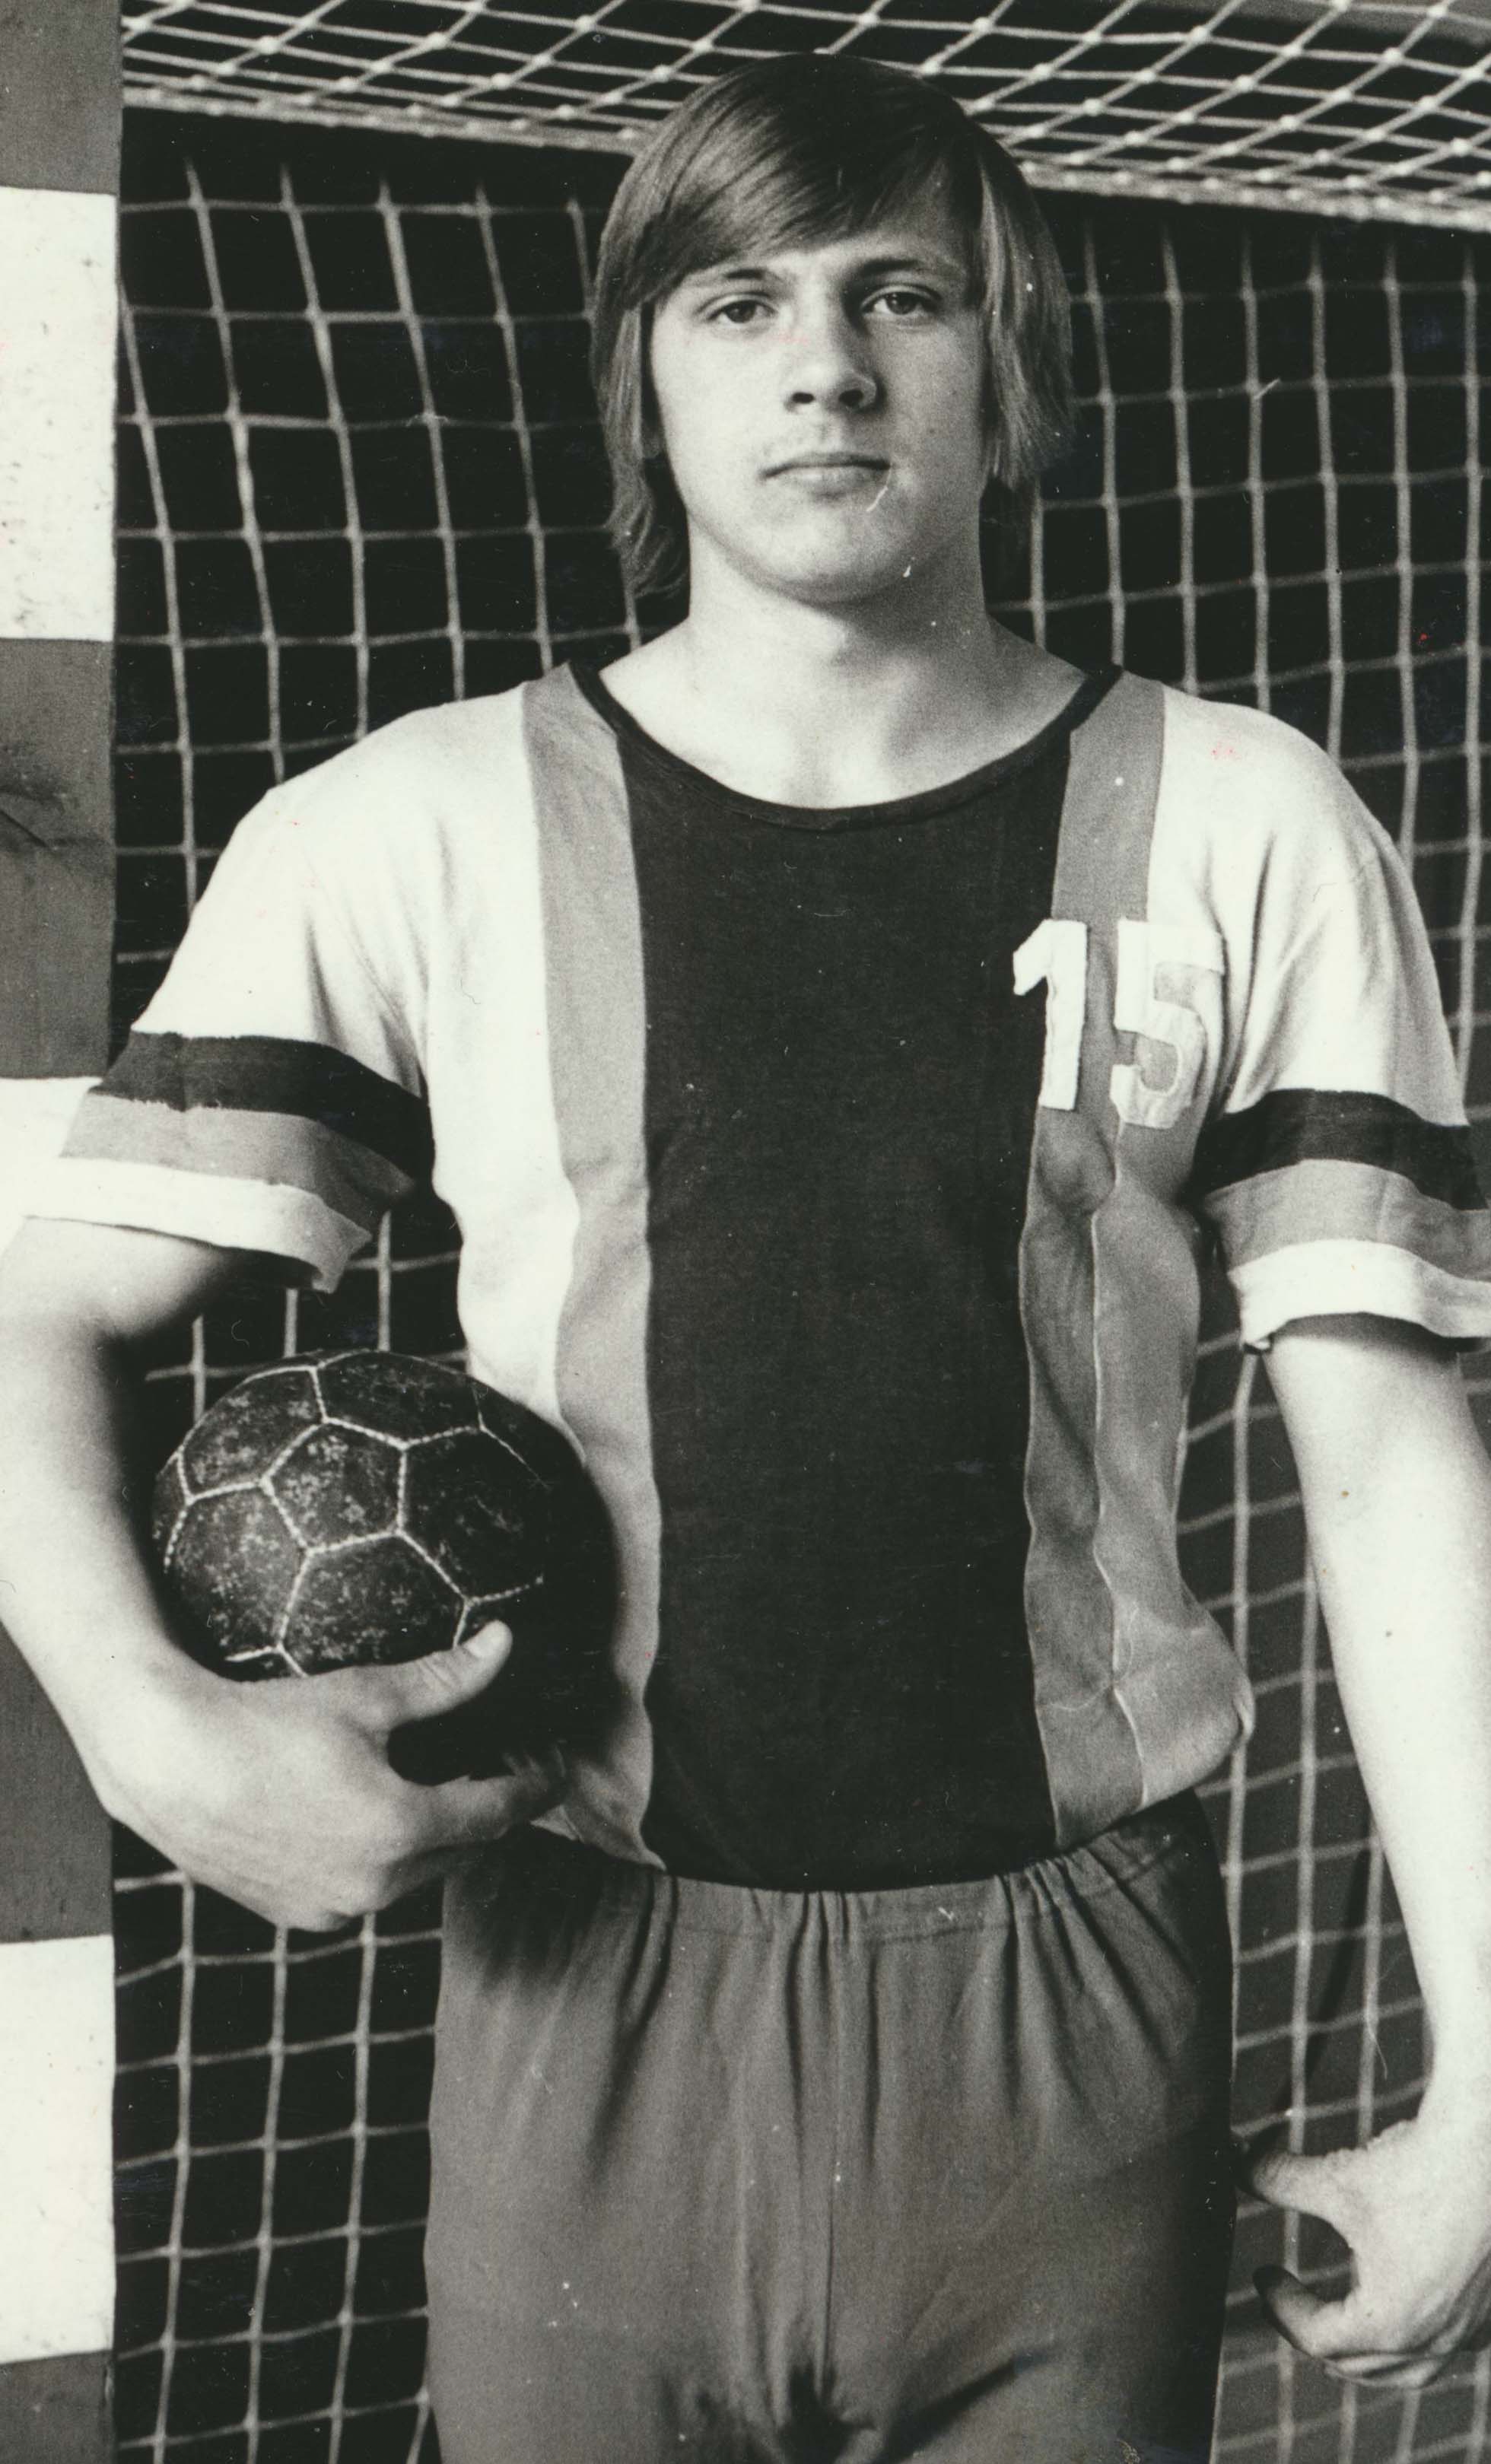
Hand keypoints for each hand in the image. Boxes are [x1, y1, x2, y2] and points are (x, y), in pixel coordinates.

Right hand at [90, 1624, 565, 1931]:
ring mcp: (337, 1909)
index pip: (501, 1813)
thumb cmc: (266, 1724)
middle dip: (490, 1807)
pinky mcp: (301, 1916)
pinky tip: (377, 1815)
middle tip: (501, 1761)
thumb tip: (504, 1644)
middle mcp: (379, 1884)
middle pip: (466, 1848)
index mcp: (405, 1829)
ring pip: (418, 1875)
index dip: (537, 1785)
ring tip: (443, 1785)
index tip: (557, 1763)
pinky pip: (369, 1891)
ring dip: (439, 1836)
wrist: (168, 1765)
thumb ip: (445, 1681)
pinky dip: (387, 1858)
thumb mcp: (365, 1696)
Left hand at [1246, 2095, 1490, 2386]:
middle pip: (1360, 2365)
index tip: (1264, 2276)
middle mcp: (1432, 2338)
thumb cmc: (1417, 2167)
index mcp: (1388, 2320)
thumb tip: (1239, 2168)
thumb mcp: (1337, 2177)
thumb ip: (1280, 2180)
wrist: (1487, 2148)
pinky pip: (1448, 2349)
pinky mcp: (1488, 2312)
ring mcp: (1467, 2330)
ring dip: (1369, 2356)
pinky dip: (1417, 2344)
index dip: (1280, 2307)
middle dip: (1318, 2337)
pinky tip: (1405, 2319)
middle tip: (1291, 2306)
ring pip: (1411, 2369)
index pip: (1316, 2337)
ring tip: (1341, 2332)